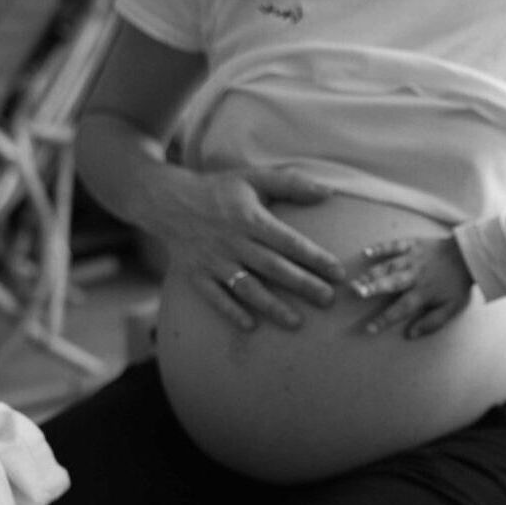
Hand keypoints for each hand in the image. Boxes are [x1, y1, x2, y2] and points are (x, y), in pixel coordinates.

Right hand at [167, 165, 345, 330]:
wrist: (167, 201)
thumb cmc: (218, 190)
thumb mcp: (253, 178)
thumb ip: (290, 184)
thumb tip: (328, 192)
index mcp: (249, 219)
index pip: (288, 242)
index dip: (315, 258)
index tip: (338, 273)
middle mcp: (232, 242)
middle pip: (273, 267)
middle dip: (302, 285)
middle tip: (328, 301)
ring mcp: (213, 260)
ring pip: (246, 287)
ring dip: (271, 306)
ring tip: (297, 322)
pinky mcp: (196, 275)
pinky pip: (214, 296)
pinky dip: (231, 311)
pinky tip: (250, 326)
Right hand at [347, 234, 473, 338]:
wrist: (469, 255)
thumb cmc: (458, 284)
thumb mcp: (452, 308)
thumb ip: (432, 323)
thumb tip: (410, 335)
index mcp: (424, 293)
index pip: (402, 309)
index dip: (385, 320)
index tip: (369, 329)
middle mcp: (415, 276)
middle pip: (391, 282)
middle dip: (373, 287)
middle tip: (356, 292)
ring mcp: (413, 259)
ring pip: (389, 266)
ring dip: (371, 273)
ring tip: (355, 280)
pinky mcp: (413, 244)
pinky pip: (394, 245)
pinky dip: (380, 248)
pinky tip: (366, 253)